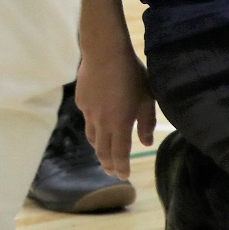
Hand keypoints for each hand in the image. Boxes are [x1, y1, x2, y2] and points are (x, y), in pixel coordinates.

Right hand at [76, 46, 155, 179]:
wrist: (104, 53)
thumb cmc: (131, 74)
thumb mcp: (147, 98)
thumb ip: (147, 122)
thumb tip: (146, 143)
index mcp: (119, 124)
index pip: (120, 154)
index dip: (121, 167)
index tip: (123, 176)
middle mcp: (101, 122)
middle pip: (102, 150)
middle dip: (108, 164)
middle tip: (111, 172)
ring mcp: (88, 112)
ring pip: (92, 136)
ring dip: (98, 148)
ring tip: (103, 152)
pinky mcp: (81, 101)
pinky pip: (87, 118)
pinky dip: (93, 125)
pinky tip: (98, 119)